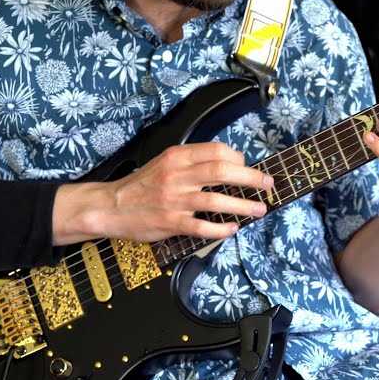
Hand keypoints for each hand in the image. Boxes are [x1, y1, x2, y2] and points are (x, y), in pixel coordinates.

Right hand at [99, 142, 272, 241]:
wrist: (110, 207)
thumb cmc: (141, 186)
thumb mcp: (165, 164)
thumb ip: (192, 162)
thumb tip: (227, 163)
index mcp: (177, 157)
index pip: (216, 150)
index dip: (238, 157)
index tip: (248, 166)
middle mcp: (177, 175)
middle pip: (221, 171)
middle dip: (250, 177)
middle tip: (267, 183)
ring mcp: (174, 199)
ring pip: (215, 199)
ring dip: (243, 204)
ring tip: (260, 208)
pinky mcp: (170, 222)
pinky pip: (201, 226)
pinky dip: (220, 229)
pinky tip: (232, 228)